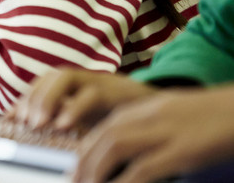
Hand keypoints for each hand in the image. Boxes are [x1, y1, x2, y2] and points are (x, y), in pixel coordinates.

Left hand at [7, 69, 156, 129]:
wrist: (158, 111)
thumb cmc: (118, 115)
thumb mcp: (85, 119)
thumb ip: (60, 120)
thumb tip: (29, 127)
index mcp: (73, 85)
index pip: (41, 86)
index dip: (24, 100)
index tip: (10, 120)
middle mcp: (82, 78)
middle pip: (50, 77)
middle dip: (34, 98)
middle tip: (24, 123)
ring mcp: (98, 80)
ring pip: (66, 78)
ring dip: (48, 99)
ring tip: (39, 123)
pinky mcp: (115, 89)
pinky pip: (92, 95)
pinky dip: (76, 108)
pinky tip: (64, 126)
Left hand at [72, 85, 233, 182]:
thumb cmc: (209, 117)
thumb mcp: (170, 116)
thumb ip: (146, 127)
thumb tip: (126, 151)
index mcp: (144, 108)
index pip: (104, 127)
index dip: (86, 149)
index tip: (76, 167)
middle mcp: (148, 116)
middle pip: (104, 137)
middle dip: (84, 161)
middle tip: (75, 180)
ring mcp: (164, 132)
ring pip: (115, 147)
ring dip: (96, 169)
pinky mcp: (181, 150)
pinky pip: (144, 167)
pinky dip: (124, 181)